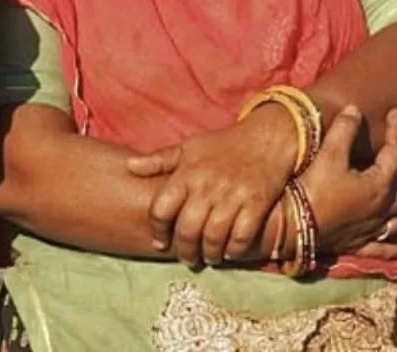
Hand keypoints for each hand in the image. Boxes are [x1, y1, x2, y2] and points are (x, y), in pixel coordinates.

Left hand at [125, 103, 298, 265]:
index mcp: (187, 173)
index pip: (161, 208)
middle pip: (187, 229)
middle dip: (185, 250)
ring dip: (209, 253)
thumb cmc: (224, 145)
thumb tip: (129, 167)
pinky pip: (242, 235)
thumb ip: (159, 161)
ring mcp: (233, 195)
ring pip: (214, 236)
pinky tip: (230, 252)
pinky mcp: (257, 203)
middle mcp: (207, 185)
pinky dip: (234, 249)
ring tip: (208, 258)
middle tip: (187, 258)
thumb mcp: (189, 147)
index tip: (160, 241)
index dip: (157, 230)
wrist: (267, 138)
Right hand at [296, 107, 396, 258]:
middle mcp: (382, 208)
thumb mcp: (329, 154)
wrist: (294, 225)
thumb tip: (355, 110)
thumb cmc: (314, 188)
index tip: (396, 113)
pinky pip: (384, 249)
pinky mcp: (359, 245)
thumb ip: (344, 130)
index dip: (396, 131)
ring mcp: (372, 229)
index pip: (394, 152)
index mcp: (379, 184)